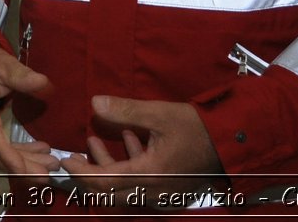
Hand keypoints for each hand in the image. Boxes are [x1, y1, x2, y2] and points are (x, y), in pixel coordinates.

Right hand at [0, 38, 56, 175]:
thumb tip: (43, 83)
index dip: (7, 155)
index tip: (26, 171)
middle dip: (19, 165)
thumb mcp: (3, 62)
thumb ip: (22, 75)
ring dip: (17, 160)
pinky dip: (9, 153)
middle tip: (48, 171)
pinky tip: (32, 152)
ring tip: (46, 163)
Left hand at [60, 96, 224, 209]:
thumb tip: (95, 103)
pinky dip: (126, 167)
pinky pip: (139, 185)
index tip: (65, 161)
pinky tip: (127, 141)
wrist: (231, 142)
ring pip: (123, 189)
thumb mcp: (160, 113)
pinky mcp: (168, 189)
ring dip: (106, 167)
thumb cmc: (197, 127)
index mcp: (149, 175)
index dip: (81, 173)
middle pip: (109, 192)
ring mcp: (161, 194)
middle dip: (88, 174)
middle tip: (72, 156)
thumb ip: (126, 110)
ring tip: (93, 141)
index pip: (104, 182)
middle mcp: (153, 191)